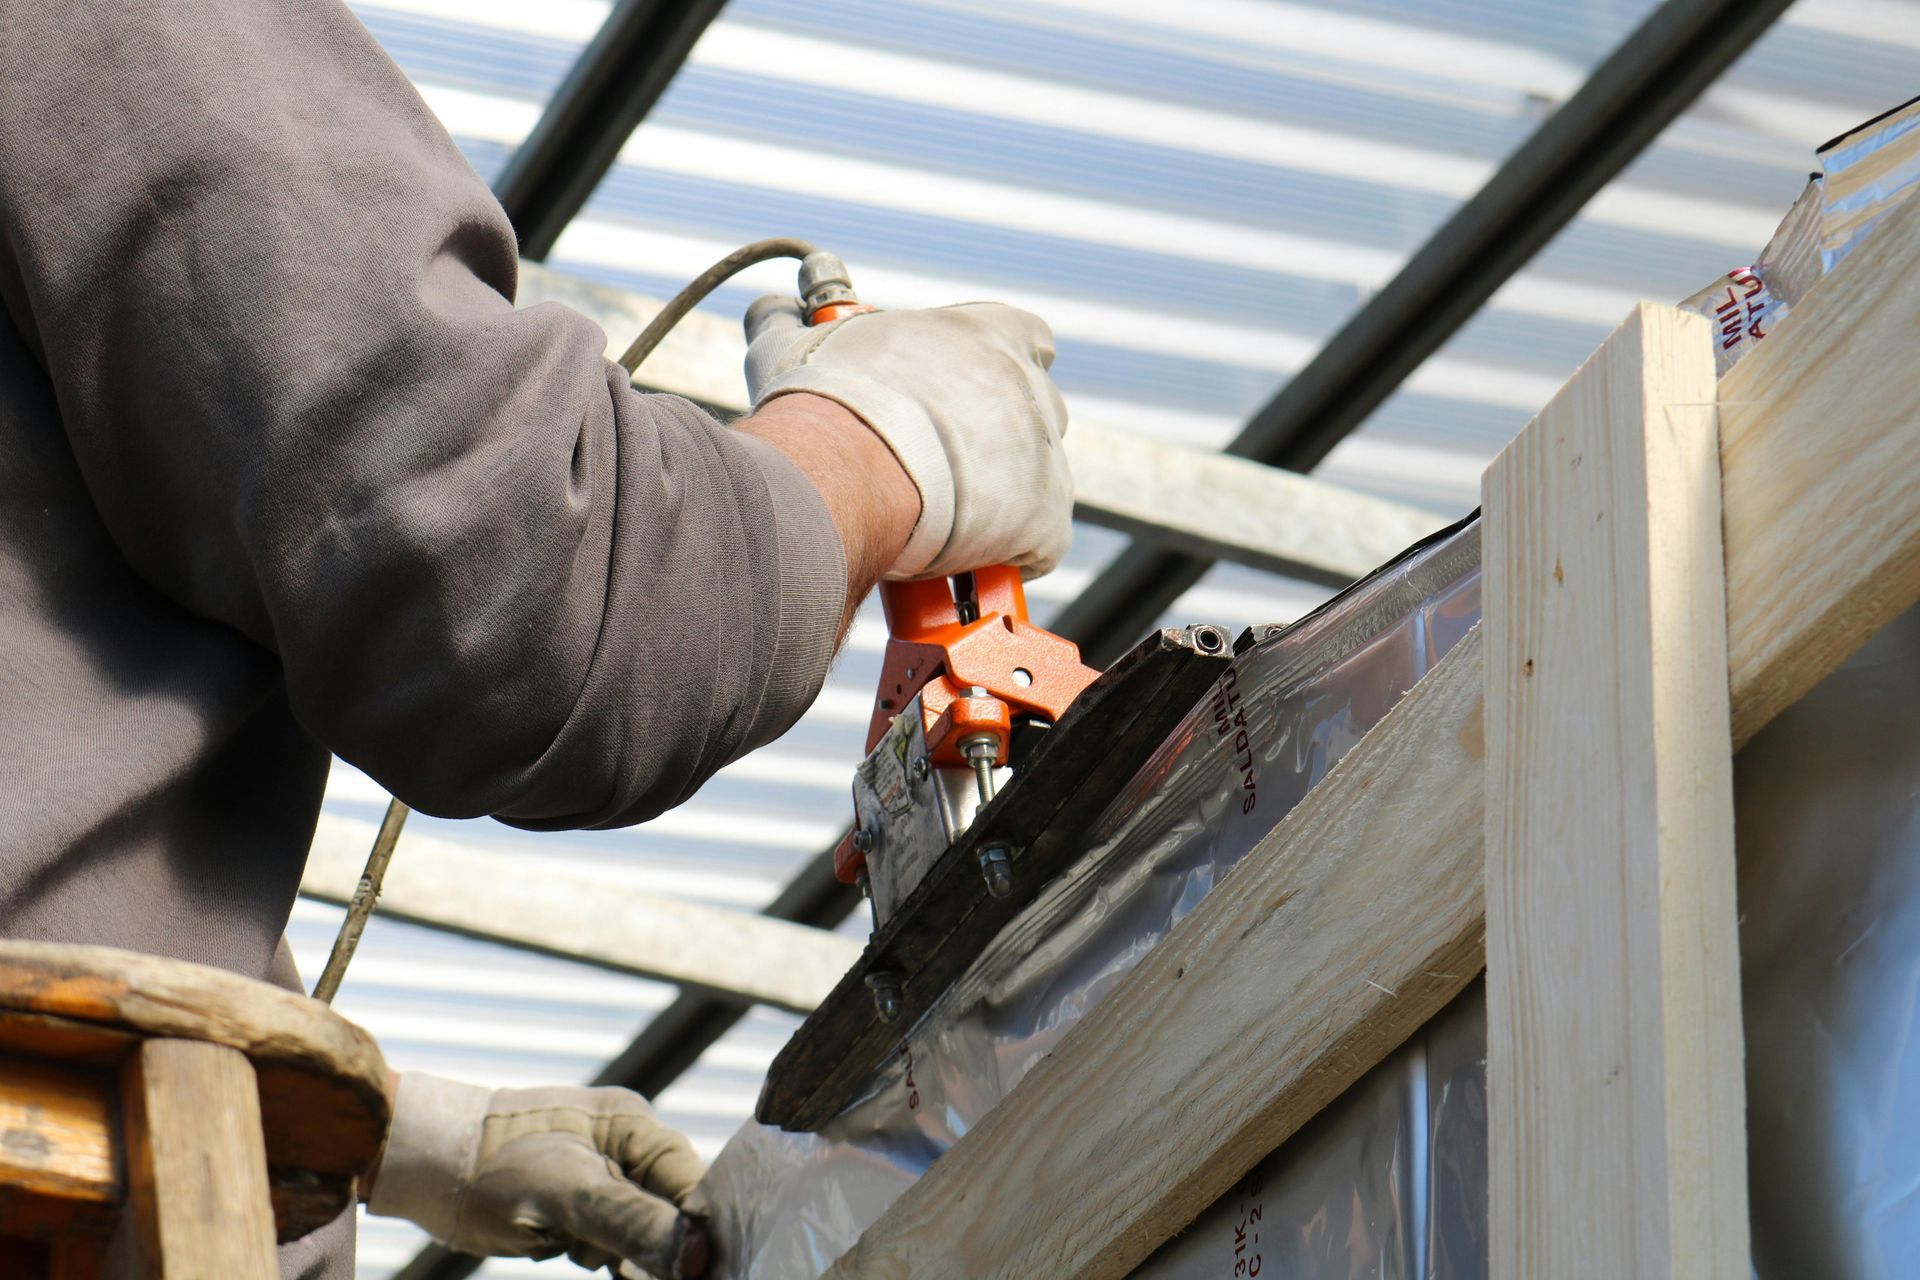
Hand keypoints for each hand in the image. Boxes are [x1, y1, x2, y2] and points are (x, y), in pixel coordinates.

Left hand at [366, 1074, 709, 1277]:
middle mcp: (625, 1145)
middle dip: (648, 1245)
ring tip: (566, 1241)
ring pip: (637, 1231)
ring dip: (614, 1253)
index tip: (697, 1272)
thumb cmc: (489, 1165)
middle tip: (588, 1247)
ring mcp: (600, 1174)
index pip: (691, 1185)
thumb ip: (634, 1222)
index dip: (697, 1232)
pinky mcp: (577, 1202)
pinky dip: (598, 1254)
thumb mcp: (566, 1195)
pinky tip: (567, 1249)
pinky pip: (608, 1238)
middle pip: (668, 1211)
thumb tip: (699, 1257)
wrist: (421, 1164)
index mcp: (633, 1126)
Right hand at [744, 297, 1073, 580]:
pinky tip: (963, 559)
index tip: (966, 395)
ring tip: (944, 517)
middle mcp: (1031, 387)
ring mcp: (1045, 456)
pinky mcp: (1046, 520)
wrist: (846, 474)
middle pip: (1035, 412)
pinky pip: (1039, 545)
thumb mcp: (799, 348)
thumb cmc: (825, 404)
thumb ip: (794, 323)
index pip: (1028, 339)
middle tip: (941, 463)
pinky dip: (1006, 556)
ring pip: (1038, 480)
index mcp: (990, 333)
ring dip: (1003, 498)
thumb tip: (774, 309)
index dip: (1001, 368)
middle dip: (1000, 439)